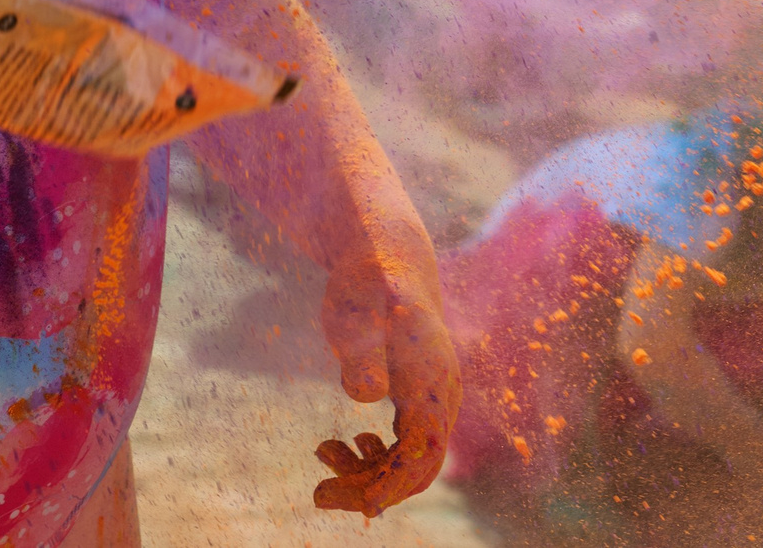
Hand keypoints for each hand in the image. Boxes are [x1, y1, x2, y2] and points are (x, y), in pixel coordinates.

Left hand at [310, 223, 459, 516]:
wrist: (387, 258)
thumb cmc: (366, 282)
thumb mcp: (354, 310)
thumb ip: (361, 349)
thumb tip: (366, 393)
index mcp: (433, 381)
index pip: (422, 452)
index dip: (392, 483)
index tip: (358, 504)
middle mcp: (443, 397)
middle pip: (419, 467)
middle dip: (372, 489)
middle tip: (319, 495)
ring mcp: (435, 400)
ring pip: (413, 462)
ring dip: (370, 473)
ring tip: (324, 452)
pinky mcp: (421, 400)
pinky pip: (408, 448)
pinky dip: (378, 458)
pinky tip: (349, 444)